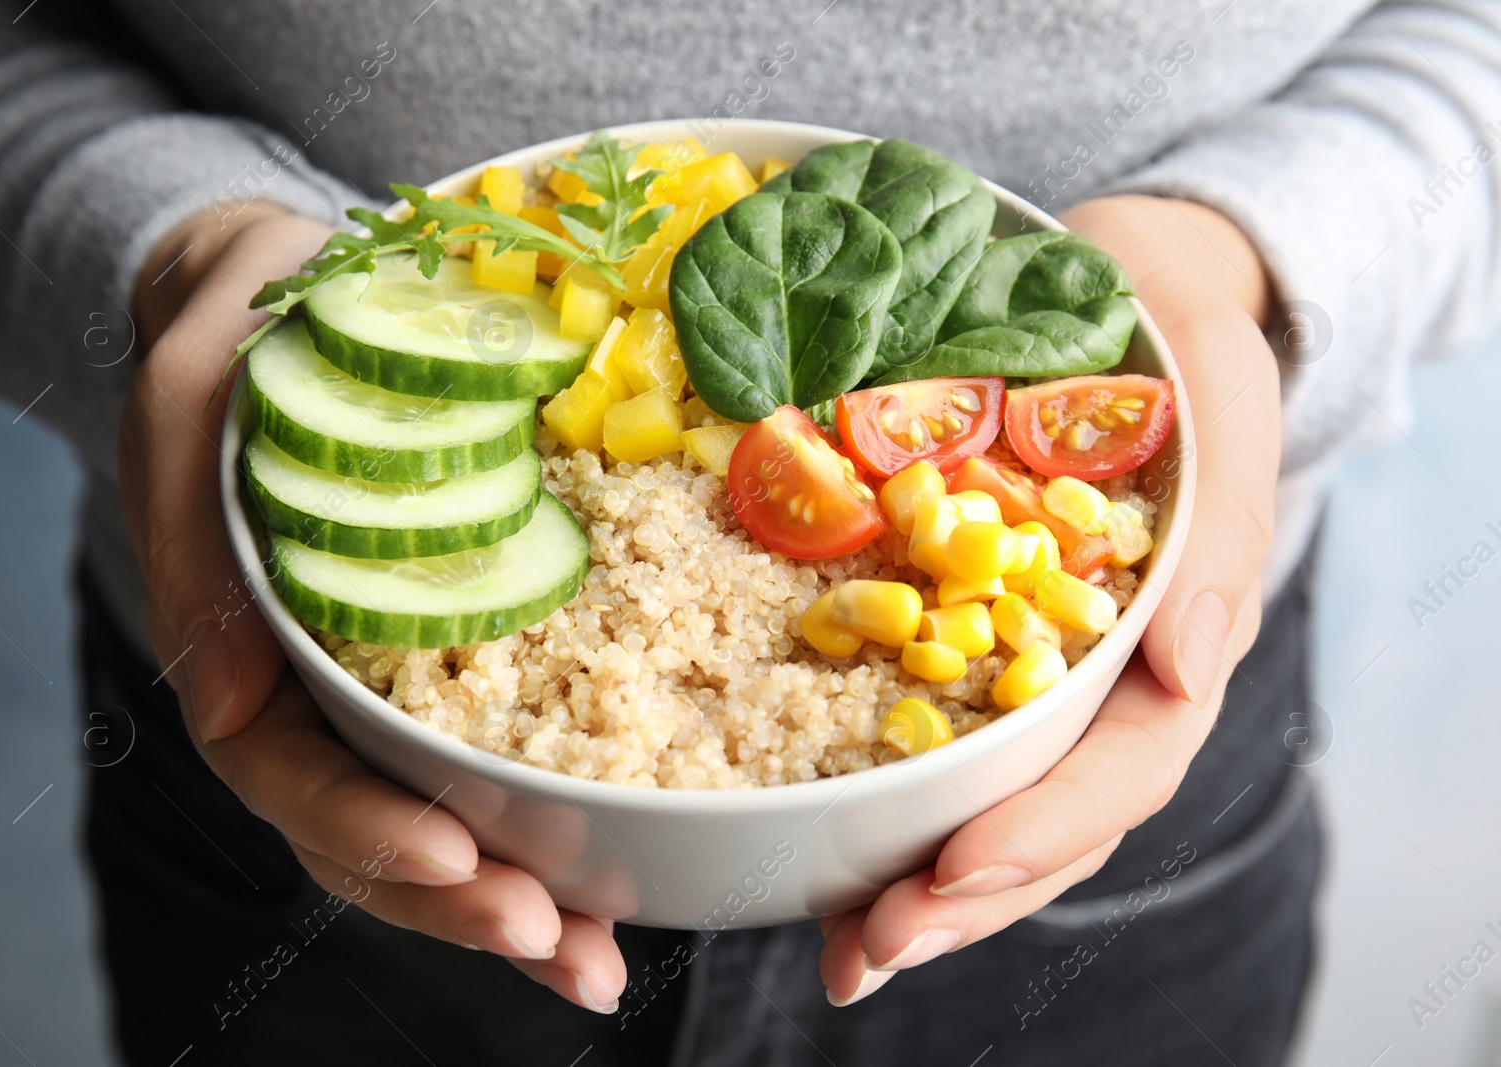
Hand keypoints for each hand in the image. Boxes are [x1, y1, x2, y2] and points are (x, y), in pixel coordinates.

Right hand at [119, 205, 626, 1012]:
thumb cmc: (241, 332)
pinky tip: (627, 863)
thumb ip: (191, 536)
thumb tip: (221, 695)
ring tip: (602, 955)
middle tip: (563, 946)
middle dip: (464, 901)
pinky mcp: (464, 645)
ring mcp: (394, 675)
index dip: (365, 830)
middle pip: (374, 829)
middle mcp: (319, 682)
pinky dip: (556, 812)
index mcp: (243, 641)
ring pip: (441, 816)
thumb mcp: (188, 401)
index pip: (286, 770)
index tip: (458, 858)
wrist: (298, 290)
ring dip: (518, 895)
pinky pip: (504, 745)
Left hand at [819, 196, 1280, 1004]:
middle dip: (962, 895)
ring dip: (912, 887)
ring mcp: (1011, 666)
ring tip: (841, 947)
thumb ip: (1224, 535)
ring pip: (977, 804)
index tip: (960, 868)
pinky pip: (908, 731)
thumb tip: (1194, 669)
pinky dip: (866, 804)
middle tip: (875, 948)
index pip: (1122, 766)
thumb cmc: (1176, 343)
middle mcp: (1086, 676)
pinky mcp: (938, 631)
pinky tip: (808, 860)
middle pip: (1043, 820)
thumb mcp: (1225, 405)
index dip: (1046, 827)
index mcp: (1162, 640)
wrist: (1111, 289)